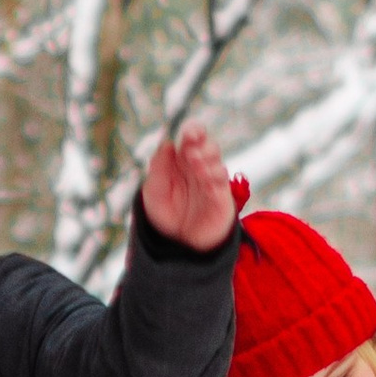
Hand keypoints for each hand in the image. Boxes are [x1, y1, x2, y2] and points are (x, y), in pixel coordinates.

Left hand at [141, 121, 236, 251]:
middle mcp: (200, 168)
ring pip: (217, 162)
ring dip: (208, 159)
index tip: (191, 131)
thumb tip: (167, 143)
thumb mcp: (153, 190)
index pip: (193, 139)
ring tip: (195, 162)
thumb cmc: (164, 214)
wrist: (176, 245)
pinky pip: (222, 184)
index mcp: (183, 161)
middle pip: (209, 147)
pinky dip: (215, 177)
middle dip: (202, 144)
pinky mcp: (221, 200)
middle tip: (191, 149)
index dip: (194, 131)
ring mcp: (212, 183)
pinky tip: (205, 177)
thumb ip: (159, 167)